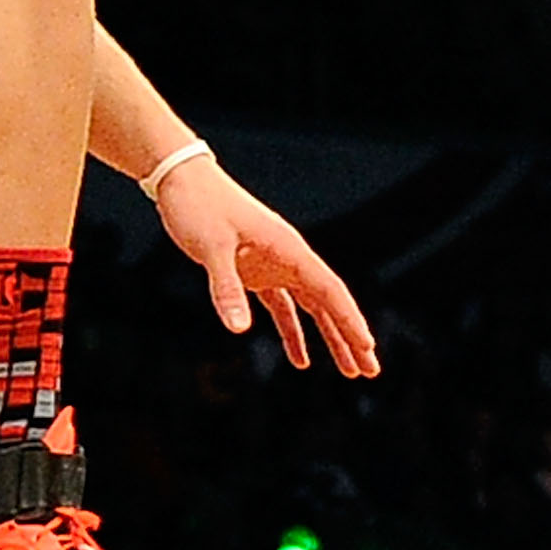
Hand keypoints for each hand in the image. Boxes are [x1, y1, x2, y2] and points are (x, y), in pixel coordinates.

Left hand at [154, 155, 378, 375]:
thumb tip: (239, 329)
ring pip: (311, 307)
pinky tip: (300, 358)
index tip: (368, 346)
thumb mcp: (211, 247)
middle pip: (328, 302)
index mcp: (288, 249)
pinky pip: (283, 307)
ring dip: (329, 337)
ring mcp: (272, 265)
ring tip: (347, 370)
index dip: (350, 319)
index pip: (329, 290)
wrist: (181, 179)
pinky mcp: (253, 271)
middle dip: (350, 336)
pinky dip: (293, 332)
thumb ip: (226, 288)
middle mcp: (288, 257)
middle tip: (370, 370)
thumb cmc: (198, 206)